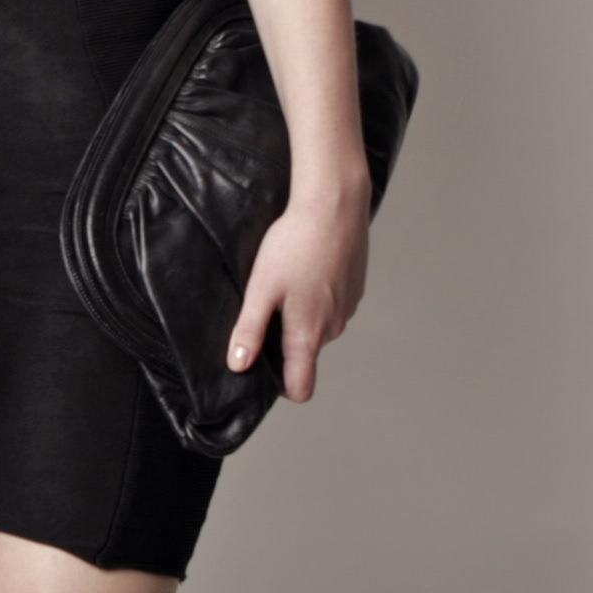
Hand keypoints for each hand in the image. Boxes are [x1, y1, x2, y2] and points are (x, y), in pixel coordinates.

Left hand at [224, 183, 367, 404]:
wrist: (335, 205)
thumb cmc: (296, 243)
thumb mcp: (261, 287)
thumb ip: (249, 330)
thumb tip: (238, 365)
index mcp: (308, 333)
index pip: (302, 388)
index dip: (282, 387)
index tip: (264, 368)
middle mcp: (333, 328)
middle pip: (306, 355)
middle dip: (285, 341)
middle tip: (267, 305)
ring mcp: (347, 309)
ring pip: (319, 329)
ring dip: (302, 316)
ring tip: (287, 282)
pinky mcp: (354, 290)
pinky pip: (332, 307)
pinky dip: (318, 297)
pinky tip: (307, 270)